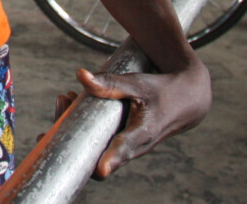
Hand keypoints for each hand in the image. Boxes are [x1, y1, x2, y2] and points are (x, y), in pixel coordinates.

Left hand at [52, 58, 210, 177]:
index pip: (125, 150)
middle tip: (60, 108)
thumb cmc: (162, 91)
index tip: (101, 170)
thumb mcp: (140, 84)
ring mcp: (126, 149)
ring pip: (94, 150)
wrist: (186, 102)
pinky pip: (97, 143)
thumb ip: (112, 83)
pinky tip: (70, 103)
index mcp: (143, 133)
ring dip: (73, 128)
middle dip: (72, 137)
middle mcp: (133, 147)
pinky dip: (80, 127)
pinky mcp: (120, 144)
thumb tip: (80, 75)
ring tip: (64, 99)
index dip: (112, 160)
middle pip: (98, 155)